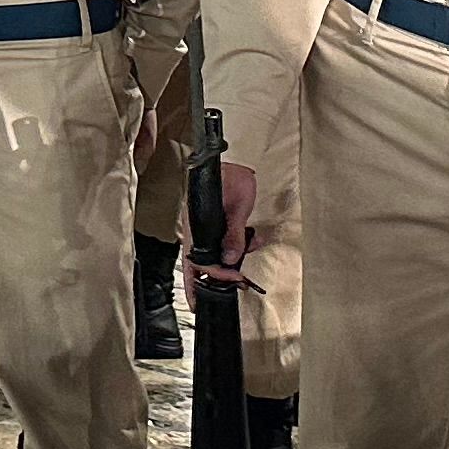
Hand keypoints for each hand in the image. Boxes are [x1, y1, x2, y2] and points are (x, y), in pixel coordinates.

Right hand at [198, 159, 262, 285]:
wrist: (236, 161)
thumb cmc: (232, 179)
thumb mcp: (237, 208)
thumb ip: (233, 234)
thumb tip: (230, 259)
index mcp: (195, 227)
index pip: (198, 261)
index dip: (215, 273)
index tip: (234, 277)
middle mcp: (197, 230)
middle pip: (199, 263)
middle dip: (213, 278)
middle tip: (229, 287)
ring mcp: (205, 228)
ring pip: (212, 255)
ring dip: (229, 263)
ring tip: (244, 267)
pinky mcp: (216, 224)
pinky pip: (223, 243)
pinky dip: (237, 247)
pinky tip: (252, 242)